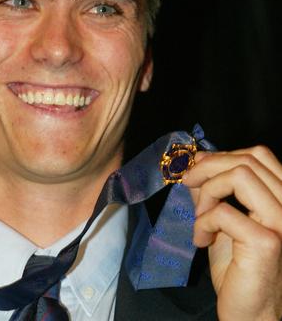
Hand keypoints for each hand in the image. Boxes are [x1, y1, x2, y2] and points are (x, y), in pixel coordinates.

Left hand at [183, 146, 281, 320]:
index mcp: (281, 198)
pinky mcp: (267, 242)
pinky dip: (204, 221)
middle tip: (187, 181)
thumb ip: (213, 191)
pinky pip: (224, 211)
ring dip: (209, 190)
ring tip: (199, 215)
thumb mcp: (221, 219)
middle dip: (209, 165)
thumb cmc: (238, 269)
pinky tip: (201, 239)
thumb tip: (197, 164)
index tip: (197, 165)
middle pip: (249, 160)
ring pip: (241, 175)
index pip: (259, 156)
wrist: (250, 312)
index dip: (223, 154)